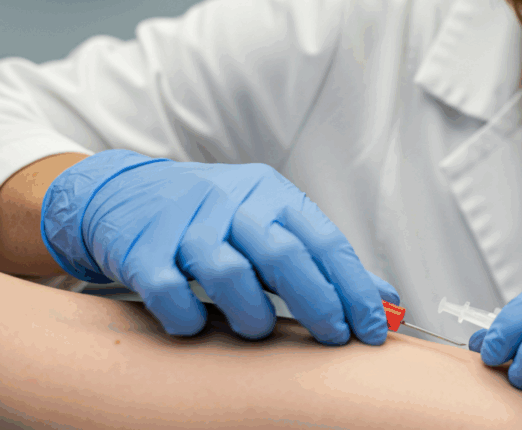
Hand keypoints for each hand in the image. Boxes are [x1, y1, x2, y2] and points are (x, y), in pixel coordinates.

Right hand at [41, 149, 398, 344]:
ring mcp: (186, 224)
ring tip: (258, 331)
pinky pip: (168, 289)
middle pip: (284, 255)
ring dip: (251, 313)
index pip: (325, 242)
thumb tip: (387, 299)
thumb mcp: (272, 223)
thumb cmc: (213, 215)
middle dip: (318, 303)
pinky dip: (187, 317)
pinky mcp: (143, 248)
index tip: (372, 328)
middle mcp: (233, 203)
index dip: (354, 288)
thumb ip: (326, 262)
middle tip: (333, 338)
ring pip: (230, 271)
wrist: (125, 193)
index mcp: (272, 195)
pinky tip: (196, 326)